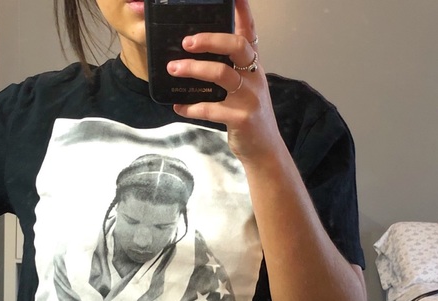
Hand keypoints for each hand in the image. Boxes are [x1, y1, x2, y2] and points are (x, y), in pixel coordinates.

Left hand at [166, 0, 282, 164]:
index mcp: (254, 66)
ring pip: (222, 74)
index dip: (243, 12)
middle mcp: (254, 77)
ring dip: (194, 69)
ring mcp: (249, 97)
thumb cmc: (249, 116)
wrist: (264, 149)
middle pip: (236, 47)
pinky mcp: (241, 118)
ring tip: (173, 68)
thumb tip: (195, 55)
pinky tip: (178, 106)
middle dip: (210, 40)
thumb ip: (230, 69)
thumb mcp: (245, 87)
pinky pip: (211, 109)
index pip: (249, 32)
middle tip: (186, 41)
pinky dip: (191, 107)